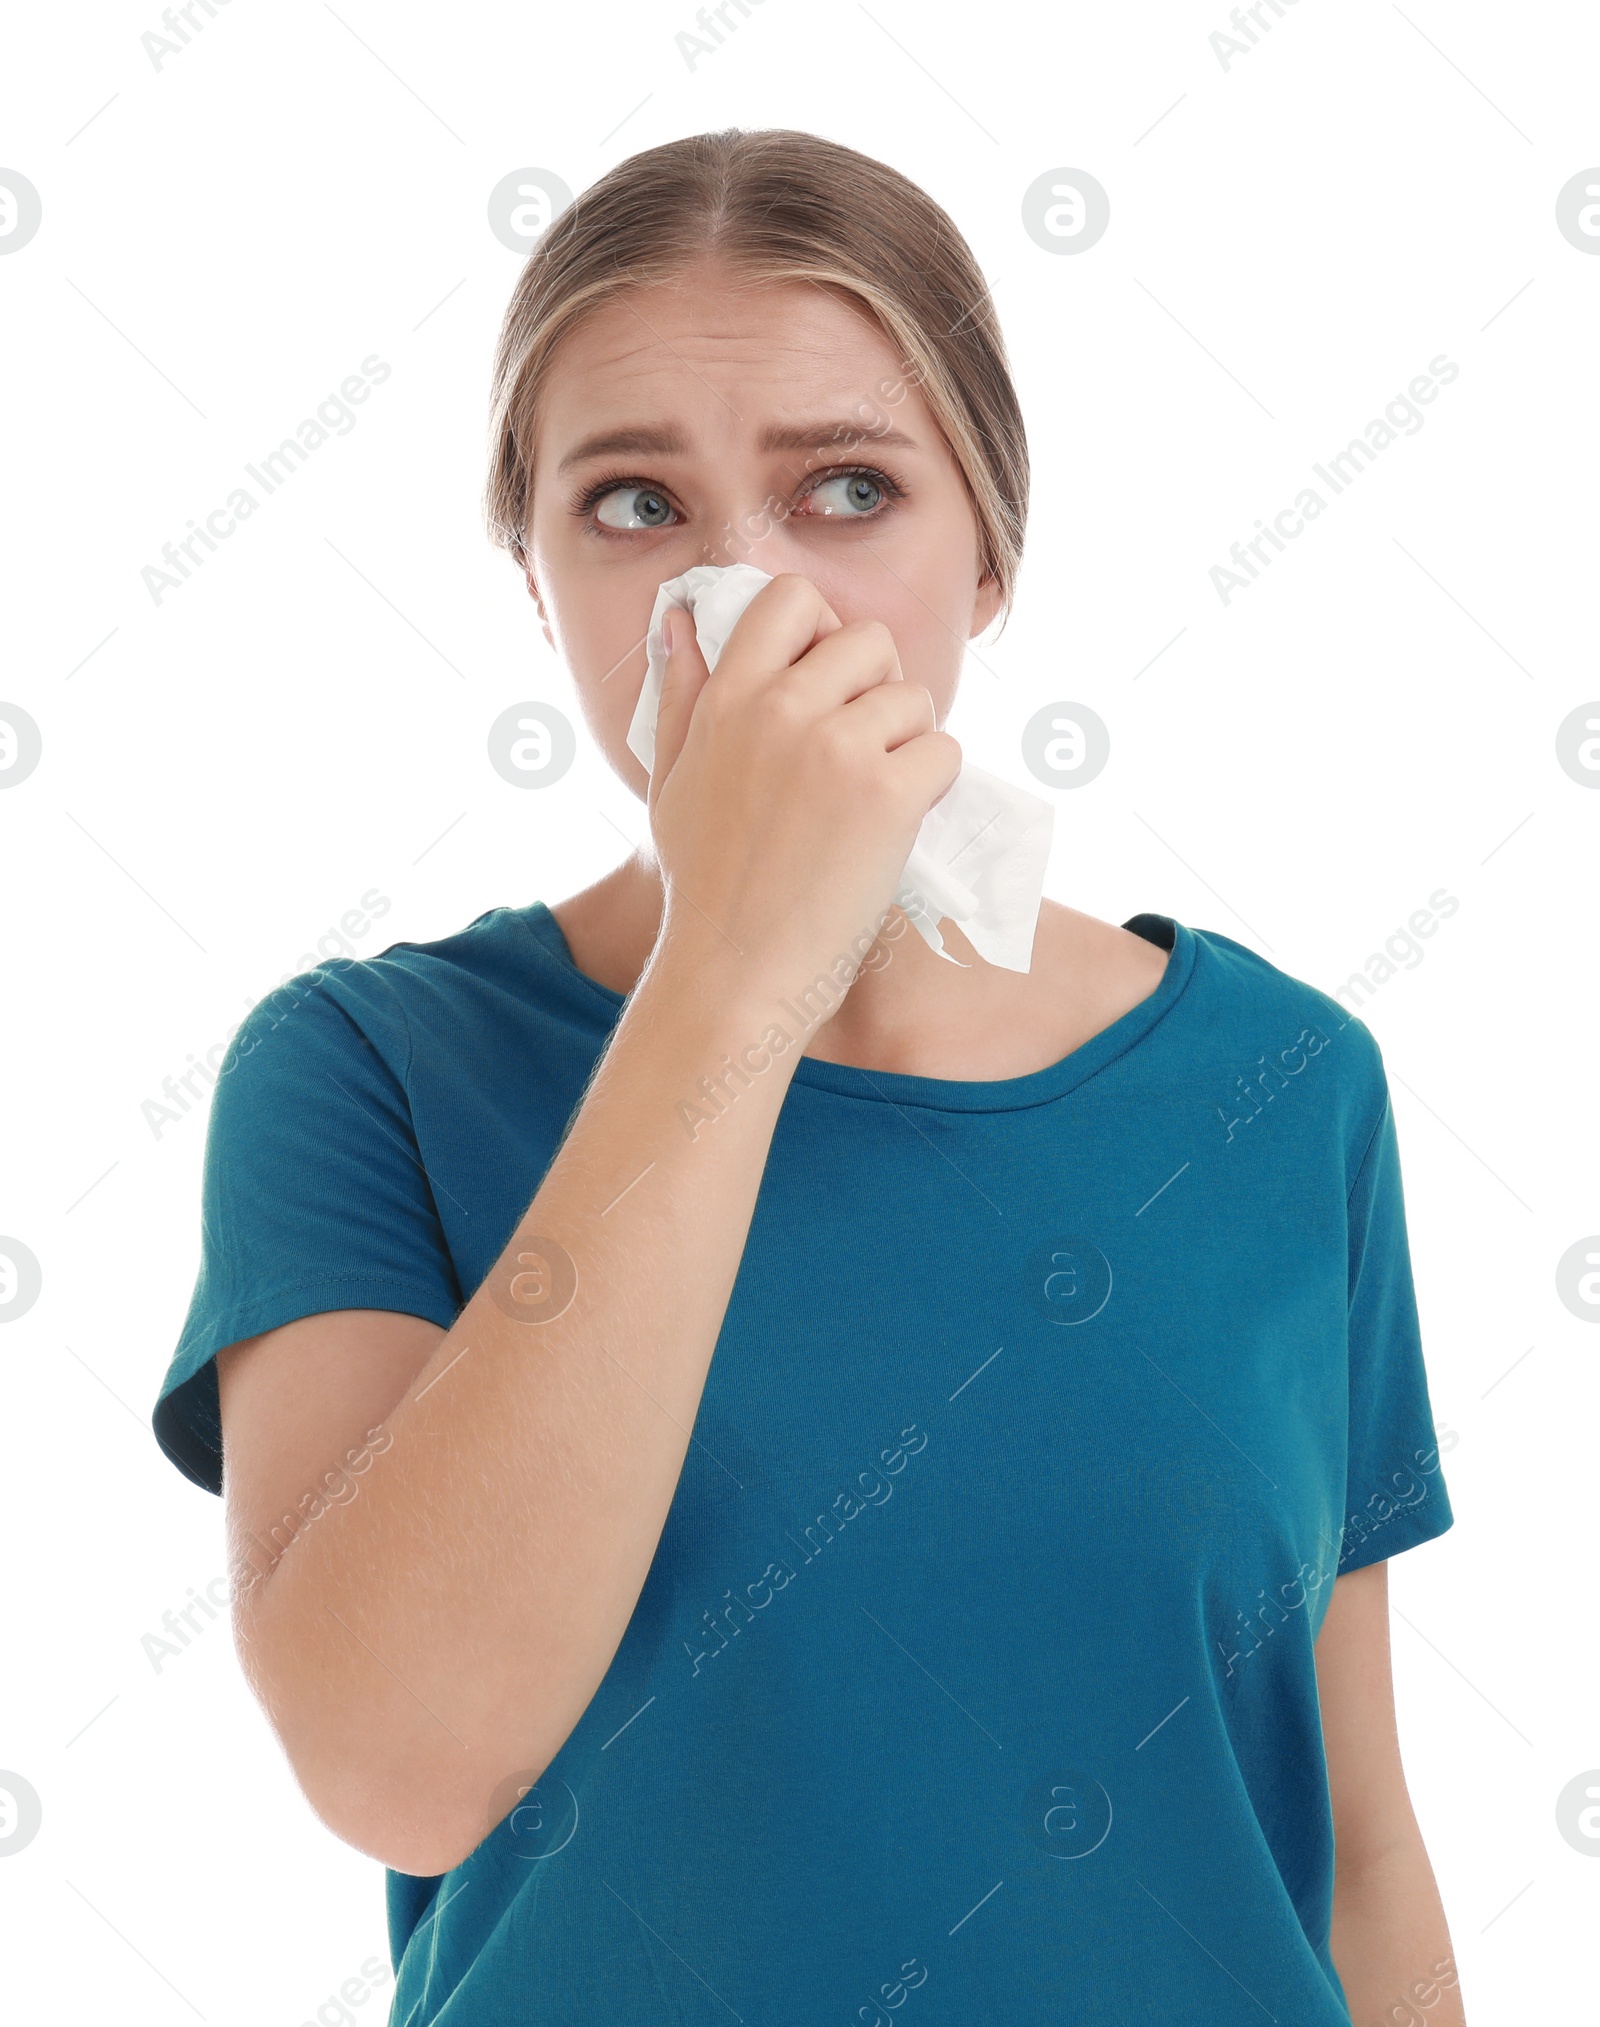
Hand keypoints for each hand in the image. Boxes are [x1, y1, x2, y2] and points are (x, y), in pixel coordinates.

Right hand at [644, 573, 959, 1014]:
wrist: (736, 972)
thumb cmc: (704, 884)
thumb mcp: (670, 779)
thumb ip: (680, 693)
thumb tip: (680, 619)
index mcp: (728, 697)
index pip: (792, 597)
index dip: (820, 629)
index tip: (822, 679)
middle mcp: (783, 708)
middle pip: (870, 641)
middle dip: (877, 688)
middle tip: (858, 751)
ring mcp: (838, 748)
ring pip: (914, 698)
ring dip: (907, 742)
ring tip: (869, 800)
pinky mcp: (888, 794)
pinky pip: (944, 750)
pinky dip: (932, 786)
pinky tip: (894, 826)